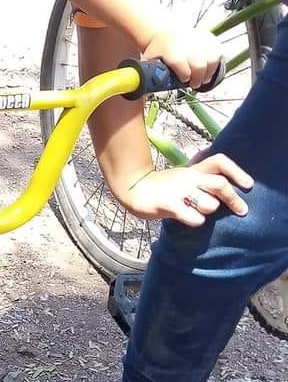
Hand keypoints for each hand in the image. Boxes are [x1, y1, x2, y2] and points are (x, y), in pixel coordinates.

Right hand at [119, 153, 252, 224]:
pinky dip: (197, 220)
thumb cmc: (163, 187)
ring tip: (202, 211)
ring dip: (210, 209)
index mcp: (194, 170)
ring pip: (209, 202)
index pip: (220, 162)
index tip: (249, 185)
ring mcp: (178, 191)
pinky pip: (191, 216)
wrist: (133, 189)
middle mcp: (188, 178)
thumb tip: (224, 182)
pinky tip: (193, 219)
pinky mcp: (167, 204)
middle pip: (220, 184)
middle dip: (234, 199)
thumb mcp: (184, 177)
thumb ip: (203, 179)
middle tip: (242, 210)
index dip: (237, 171)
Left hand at [140, 25, 221, 89]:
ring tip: (202, 77)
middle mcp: (188, 45)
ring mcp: (200, 41)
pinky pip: (218, 53)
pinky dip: (216, 62)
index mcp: (172, 51)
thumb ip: (146, 75)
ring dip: (208, 72)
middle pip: (199, 66)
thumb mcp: (149, 61)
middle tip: (194, 84)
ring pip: (212, 61)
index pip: (183, 68)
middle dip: (198, 78)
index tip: (184, 80)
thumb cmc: (158, 50)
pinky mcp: (210, 39)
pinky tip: (209, 67)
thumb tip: (140, 89)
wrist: (167, 32)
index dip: (184, 76)